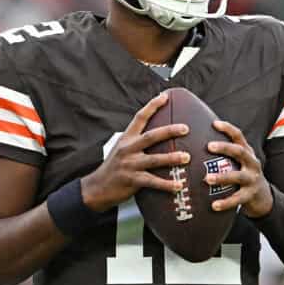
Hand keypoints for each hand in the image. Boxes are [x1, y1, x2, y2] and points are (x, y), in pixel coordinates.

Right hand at [81, 92, 190, 212]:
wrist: (97, 188)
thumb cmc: (113, 167)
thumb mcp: (121, 148)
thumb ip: (136, 141)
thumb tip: (157, 134)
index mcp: (126, 139)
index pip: (139, 118)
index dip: (152, 106)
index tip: (165, 96)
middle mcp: (128, 149)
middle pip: (150, 136)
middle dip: (169, 131)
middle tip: (185, 128)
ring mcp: (130, 164)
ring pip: (154, 159)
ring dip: (171, 158)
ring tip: (187, 157)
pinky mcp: (132, 180)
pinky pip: (152, 181)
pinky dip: (166, 184)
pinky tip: (178, 185)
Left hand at [205, 120, 272, 217]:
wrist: (263, 197)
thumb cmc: (242, 175)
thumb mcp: (238, 162)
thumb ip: (224, 154)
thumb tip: (197, 141)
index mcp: (247, 152)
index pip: (239, 136)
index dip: (228, 128)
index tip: (214, 123)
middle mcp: (252, 163)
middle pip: (240, 152)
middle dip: (225, 148)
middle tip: (209, 146)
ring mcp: (252, 179)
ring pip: (238, 176)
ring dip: (222, 177)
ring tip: (207, 179)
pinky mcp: (251, 195)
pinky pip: (237, 199)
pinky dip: (225, 202)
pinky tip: (213, 205)